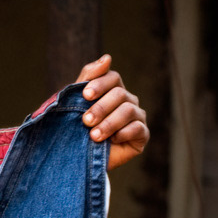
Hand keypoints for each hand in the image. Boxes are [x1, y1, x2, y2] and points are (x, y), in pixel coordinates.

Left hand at [77, 54, 148, 169]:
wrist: (77, 160)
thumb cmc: (75, 128)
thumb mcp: (76, 102)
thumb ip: (89, 77)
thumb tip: (107, 57)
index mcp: (113, 90)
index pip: (112, 78)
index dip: (100, 84)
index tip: (85, 95)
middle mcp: (127, 101)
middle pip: (120, 94)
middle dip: (101, 107)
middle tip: (85, 121)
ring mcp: (137, 118)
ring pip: (129, 111)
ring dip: (109, 123)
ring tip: (93, 136)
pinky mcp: (142, 135)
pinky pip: (139, 128)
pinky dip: (123, 133)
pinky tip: (111, 141)